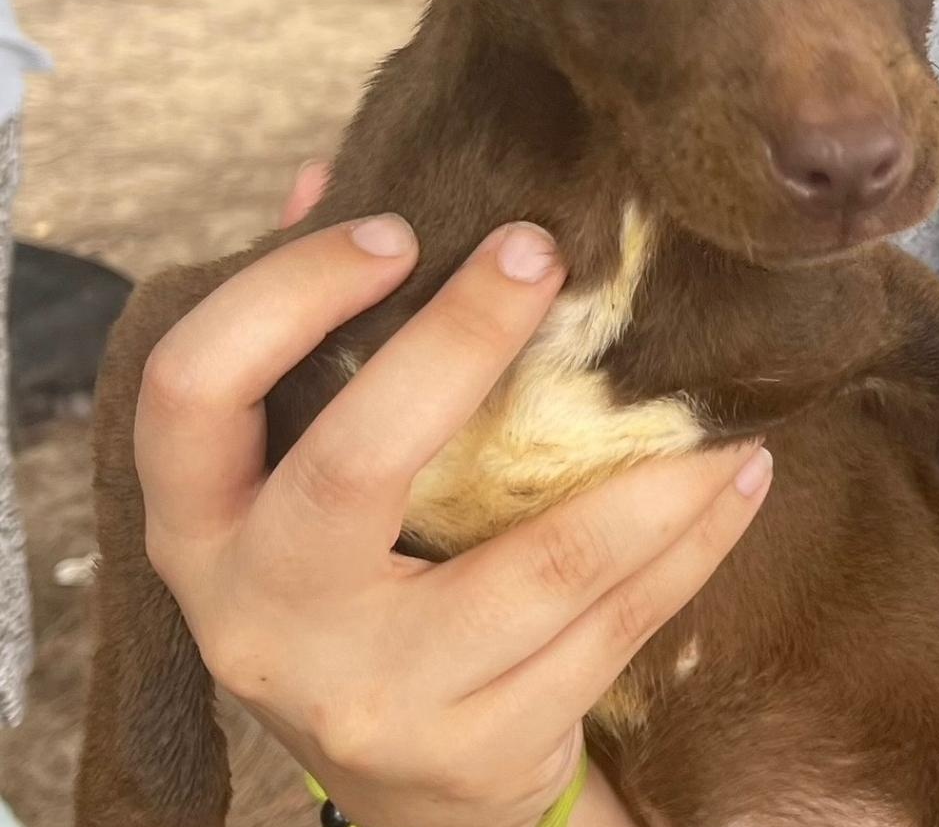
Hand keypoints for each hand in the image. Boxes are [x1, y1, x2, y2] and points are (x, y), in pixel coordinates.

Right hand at [134, 167, 771, 826]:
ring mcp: (378, 698)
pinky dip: (692, 543)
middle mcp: (266, 620)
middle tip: (543, 254)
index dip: (284, 293)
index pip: (194, 389)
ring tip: (718, 392)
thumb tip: (329, 177)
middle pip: (356, 463)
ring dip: (654, 467)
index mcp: (202, 530)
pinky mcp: (484, 750)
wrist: (401, 783)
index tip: (397, 229)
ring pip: (545, 564)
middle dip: (459, 341)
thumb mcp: (296, 478)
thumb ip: (309, 334)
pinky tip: (739, 477)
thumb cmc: (348, 583)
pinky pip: (615, 628)